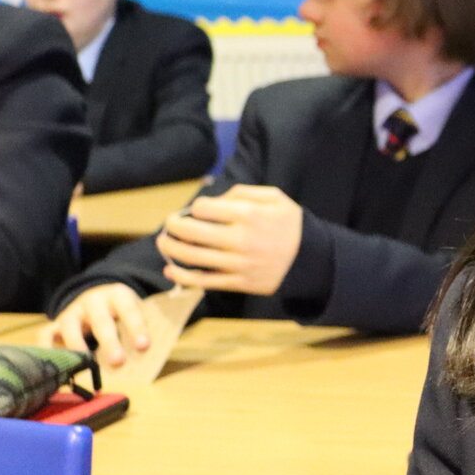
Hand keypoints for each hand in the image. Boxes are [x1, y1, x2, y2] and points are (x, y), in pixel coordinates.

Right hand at [41, 283, 149, 366]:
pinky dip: (46, 348)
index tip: (143, 347)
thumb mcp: (135, 312)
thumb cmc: (122, 312)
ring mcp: (72, 311)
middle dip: (109, 341)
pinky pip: (46, 334)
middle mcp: (93, 301)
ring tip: (85, 364)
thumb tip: (145, 355)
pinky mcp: (56, 324)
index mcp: (118, 295)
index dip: (136, 328)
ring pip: (70, 326)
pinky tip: (54, 365)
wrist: (97, 297)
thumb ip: (140, 329)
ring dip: (77, 345)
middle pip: (101, 320)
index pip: (129, 310)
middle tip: (118, 362)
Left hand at [156, 185, 302, 296]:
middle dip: (173, 226)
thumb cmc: (290, 225)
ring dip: (170, 248)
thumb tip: (214, 199)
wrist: (310, 259)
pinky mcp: (238, 283)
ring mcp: (238, 264)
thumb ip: (244, 192)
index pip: (204, 208)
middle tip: (170, 223)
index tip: (199, 210)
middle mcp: (240, 239)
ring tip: (164, 241)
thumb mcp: (275, 198)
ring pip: (192, 257)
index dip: (196, 207)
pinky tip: (171, 269)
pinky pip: (203, 281)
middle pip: (191, 232)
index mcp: (248, 215)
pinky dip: (182, 276)